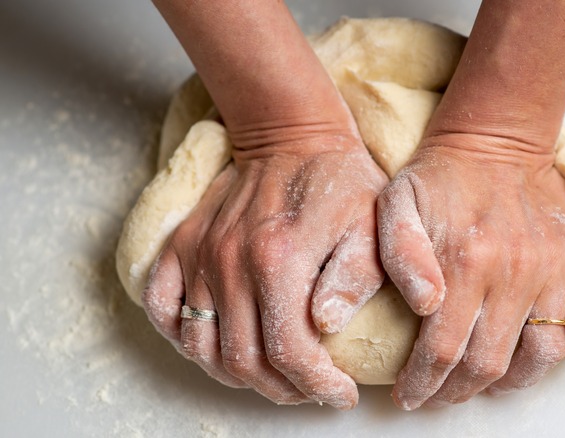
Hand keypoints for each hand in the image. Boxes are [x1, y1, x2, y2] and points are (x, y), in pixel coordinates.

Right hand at [143, 133, 387, 408]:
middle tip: (312, 388)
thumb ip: (354, 278)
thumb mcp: (371, 225)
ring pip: (201, 346)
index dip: (318, 386)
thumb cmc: (340, 182)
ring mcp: (199, 254)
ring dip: (237, 374)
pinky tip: (216, 345)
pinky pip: (161, 307)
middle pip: (244, 360)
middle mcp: (230, 263)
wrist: (293, 136)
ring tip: (274, 374)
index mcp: (279, 260)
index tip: (341, 394)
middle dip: (283, 389)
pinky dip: (182, 338)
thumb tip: (327, 328)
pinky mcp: (182, 245)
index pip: (290, 352)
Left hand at [377, 134, 564, 409]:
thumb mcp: (396, 204)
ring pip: (544, 351)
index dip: (424, 383)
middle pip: (490, 361)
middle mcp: (517, 269)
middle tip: (440, 395)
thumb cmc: (438, 178)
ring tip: (488, 384)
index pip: (443, 350)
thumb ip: (399, 254)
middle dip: (458, 391)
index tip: (410, 397)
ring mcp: (557, 264)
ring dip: (516, 381)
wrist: (492, 140)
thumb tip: (423, 306)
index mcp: (467, 261)